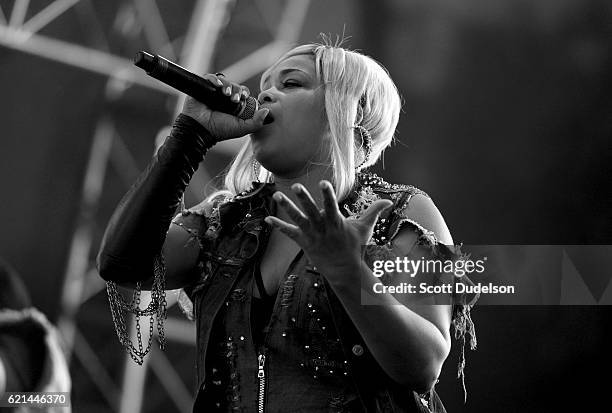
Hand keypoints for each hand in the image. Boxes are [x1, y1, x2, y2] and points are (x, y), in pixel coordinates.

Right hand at [181, 74, 268, 140]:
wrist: (200, 129)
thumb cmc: (220, 130)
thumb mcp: (242, 128)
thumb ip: (256, 122)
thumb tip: (267, 111)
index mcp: (234, 106)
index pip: (242, 93)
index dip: (244, 93)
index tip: (243, 97)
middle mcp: (224, 98)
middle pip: (234, 86)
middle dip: (237, 89)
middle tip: (234, 99)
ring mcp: (213, 92)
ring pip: (224, 81)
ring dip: (228, 85)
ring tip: (226, 93)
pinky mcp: (203, 88)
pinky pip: (210, 77)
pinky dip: (215, 79)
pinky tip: (218, 85)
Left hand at [264, 181, 392, 280]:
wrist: (344, 270)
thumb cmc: (355, 247)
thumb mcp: (365, 228)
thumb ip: (374, 211)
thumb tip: (389, 201)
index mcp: (336, 222)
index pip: (332, 206)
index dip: (328, 195)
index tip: (324, 183)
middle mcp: (322, 228)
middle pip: (312, 211)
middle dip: (304, 199)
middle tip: (297, 185)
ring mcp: (311, 235)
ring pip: (297, 219)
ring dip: (287, 208)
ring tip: (277, 195)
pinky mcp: (304, 242)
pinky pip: (289, 233)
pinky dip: (278, 226)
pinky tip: (267, 218)